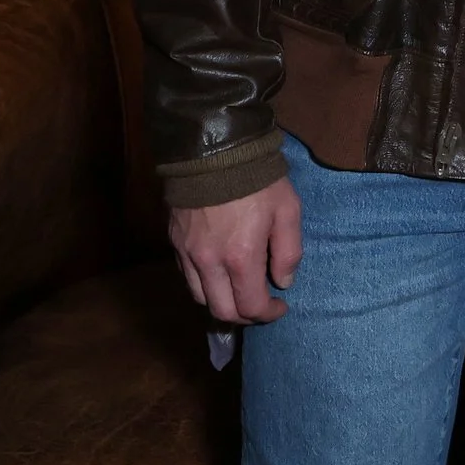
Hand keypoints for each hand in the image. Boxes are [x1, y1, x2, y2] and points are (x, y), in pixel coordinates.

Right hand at [168, 177, 302, 323]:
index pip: (251, 306)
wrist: (215, 149)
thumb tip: (283, 282)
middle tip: (259, 304)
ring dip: (221, 302)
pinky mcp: (175, 241)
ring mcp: (188, 253)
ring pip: (200, 298)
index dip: (269, 314)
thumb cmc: (258, 179)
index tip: (280, 306)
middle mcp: (210, 263)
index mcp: (241, 257)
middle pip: (222, 311)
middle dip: (244, 316)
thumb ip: (289, 251)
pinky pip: (187, 276)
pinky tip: (218, 273)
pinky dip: (203, 284)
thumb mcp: (288, 210)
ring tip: (237, 292)